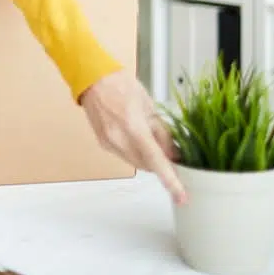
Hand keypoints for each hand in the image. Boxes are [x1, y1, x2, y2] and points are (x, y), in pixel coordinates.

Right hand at [80, 70, 187, 205]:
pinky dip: (135, 152)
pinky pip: (125, 156)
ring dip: (147, 157)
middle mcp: (119, 139)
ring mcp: (109, 143)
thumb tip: (173, 153)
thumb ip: (162, 132)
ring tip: (148, 136)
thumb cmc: (121, 85)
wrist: (92, 79)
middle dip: (160, 163)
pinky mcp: (104, 144)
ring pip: (136, 163)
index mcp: (134, 127)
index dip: (171, 181)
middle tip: (169, 150)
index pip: (156, 161)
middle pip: (147, 165)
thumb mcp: (149, 105)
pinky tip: (135, 136)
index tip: (181, 196)